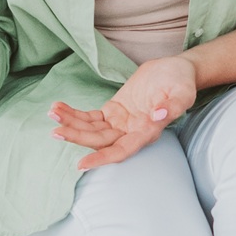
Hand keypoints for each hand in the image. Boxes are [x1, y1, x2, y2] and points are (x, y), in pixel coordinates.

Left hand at [50, 53, 198, 170]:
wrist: (175, 71)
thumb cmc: (182, 83)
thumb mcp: (182, 92)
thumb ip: (172, 106)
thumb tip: (159, 116)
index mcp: (147, 132)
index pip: (122, 151)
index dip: (102, 159)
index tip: (81, 165)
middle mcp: (131, 132)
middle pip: (100, 141)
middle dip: (77, 136)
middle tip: (56, 131)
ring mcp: (120, 123)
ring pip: (91, 130)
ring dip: (71, 123)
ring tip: (52, 113)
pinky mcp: (113, 112)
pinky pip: (90, 117)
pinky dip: (74, 114)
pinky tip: (58, 108)